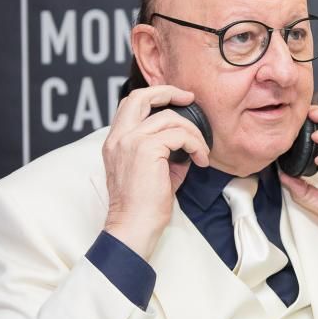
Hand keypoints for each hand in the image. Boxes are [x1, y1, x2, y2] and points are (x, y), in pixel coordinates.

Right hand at [102, 86, 209, 259]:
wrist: (134, 226)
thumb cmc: (143, 206)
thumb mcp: (153, 172)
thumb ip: (165, 152)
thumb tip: (187, 142)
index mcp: (115, 142)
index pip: (130, 104)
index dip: (155, 96)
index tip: (178, 101)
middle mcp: (118, 138)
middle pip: (140, 96)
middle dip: (168, 91)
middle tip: (190, 99)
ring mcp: (130, 141)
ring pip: (169, 117)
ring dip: (193, 132)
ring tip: (202, 151)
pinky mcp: (146, 149)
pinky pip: (180, 135)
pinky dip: (196, 144)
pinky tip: (201, 160)